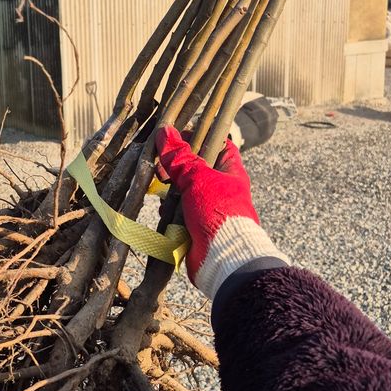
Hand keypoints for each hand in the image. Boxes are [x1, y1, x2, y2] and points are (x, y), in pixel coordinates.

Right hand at [155, 126, 285, 298]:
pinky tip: (164, 211)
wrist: (223, 258)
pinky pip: (179, 211)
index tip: (174, 136)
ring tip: (162, 189)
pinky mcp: (196, 225)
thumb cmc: (218, 212)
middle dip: (176, 167)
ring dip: (170, 191)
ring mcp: (208, 206)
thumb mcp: (198, 178)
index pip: (216, 142)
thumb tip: (164, 132)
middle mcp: (220, 186)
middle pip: (194, 166)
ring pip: (183, 189)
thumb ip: (180, 157)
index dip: (197, 135)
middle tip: (161, 166)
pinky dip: (170, 211)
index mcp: (230, 170)